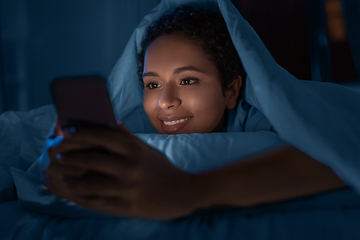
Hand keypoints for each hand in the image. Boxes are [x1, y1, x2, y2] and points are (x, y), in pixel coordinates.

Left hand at [45, 124, 197, 218]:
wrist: (184, 193)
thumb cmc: (162, 169)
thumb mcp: (147, 150)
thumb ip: (127, 137)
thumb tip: (107, 122)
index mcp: (137, 150)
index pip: (104, 136)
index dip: (82, 134)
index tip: (65, 133)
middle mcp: (132, 167)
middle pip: (93, 159)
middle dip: (69, 156)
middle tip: (54, 154)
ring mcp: (129, 188)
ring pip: (91, 183)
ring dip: (70, 178)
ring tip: (56, 174)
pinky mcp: (128, 206)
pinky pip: (98, 201)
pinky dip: (80, 196)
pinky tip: (70, 191)